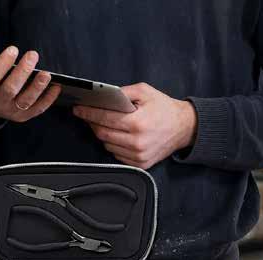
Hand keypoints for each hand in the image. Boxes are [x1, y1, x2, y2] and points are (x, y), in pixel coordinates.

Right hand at [0, 35, 60, 121]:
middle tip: (32, 54)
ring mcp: (9, 110)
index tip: (13, 49)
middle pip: (10, 89)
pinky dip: (48, 100)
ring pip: (25, 101)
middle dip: (23, 72)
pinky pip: (36, 109)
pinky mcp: (21, 116)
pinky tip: (56, 87)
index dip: (3, 63)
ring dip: (37, 87)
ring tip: (46, 73)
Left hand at [72, 83, 195, 168]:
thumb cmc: (165, 109)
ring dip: (103, 135)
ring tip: (107, 124)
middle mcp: (137, 142)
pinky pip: (117, 155)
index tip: (78, 110)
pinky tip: (119, 136)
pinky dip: (114, 145)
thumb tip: (102, 96)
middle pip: (102, 134)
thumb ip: (123, 92)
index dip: (88, 113)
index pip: (104, 118)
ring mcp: (139, 155)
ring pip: (108, 146)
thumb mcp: (145, 92)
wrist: (184, 128)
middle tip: (88, 115)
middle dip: (92, 123)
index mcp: (138, 123)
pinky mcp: (141, 164)